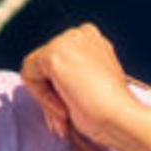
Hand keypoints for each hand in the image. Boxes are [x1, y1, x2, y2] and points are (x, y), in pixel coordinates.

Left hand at [19, 24, 139, 150]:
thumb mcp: (89, 85)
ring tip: (68, 113)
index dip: (62, 90)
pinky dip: (41, 97)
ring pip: (35, 70)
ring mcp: (67, 40)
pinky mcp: (53, 54)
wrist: (122, 117)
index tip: (76, 108)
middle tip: (67, 117)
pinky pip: (29, 76)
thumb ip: (68, 77)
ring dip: (47, 97)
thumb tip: (40, 84)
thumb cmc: (110, 112)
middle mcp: (81, 33)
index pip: (58, 62)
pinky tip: (64, 105)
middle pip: (44, 65)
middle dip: (52, 94)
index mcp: (93, 39)